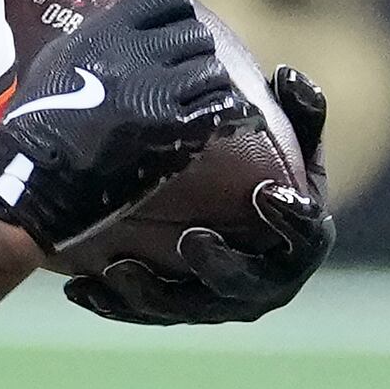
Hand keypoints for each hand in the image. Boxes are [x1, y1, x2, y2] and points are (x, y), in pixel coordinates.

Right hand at [0, 0, 247, 255]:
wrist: (34, 171)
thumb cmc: (42, 112)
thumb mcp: (64, 53)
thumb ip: (108, 23)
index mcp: (105, 33)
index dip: (176, 9)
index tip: (171, 26)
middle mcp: (134, 55)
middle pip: (194, 31)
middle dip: (191, 49)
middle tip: (181, 68)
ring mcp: (156, 92)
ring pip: (212, 67)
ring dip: (206, 81)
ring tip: (192, 96)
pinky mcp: (174, 129)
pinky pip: (219, 104)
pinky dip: (219, 108)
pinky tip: (209, 116)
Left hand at [64, 67, 333, 324]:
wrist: (214, 199)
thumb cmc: (258, 162)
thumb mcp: (282, 133)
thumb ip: (297, 108)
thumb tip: (288, 76)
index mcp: (299, 241)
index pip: (308, 239)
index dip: (293, 221)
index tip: (267, 192)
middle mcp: (261, 282)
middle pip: (245, 287)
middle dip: (221, 268)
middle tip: (193, 240)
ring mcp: (214, 302)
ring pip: (185, 308)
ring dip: (153, 293)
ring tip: (121, 267)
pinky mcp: (170, 310)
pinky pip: (140, 313)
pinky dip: (112, 302)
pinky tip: (80, 288)